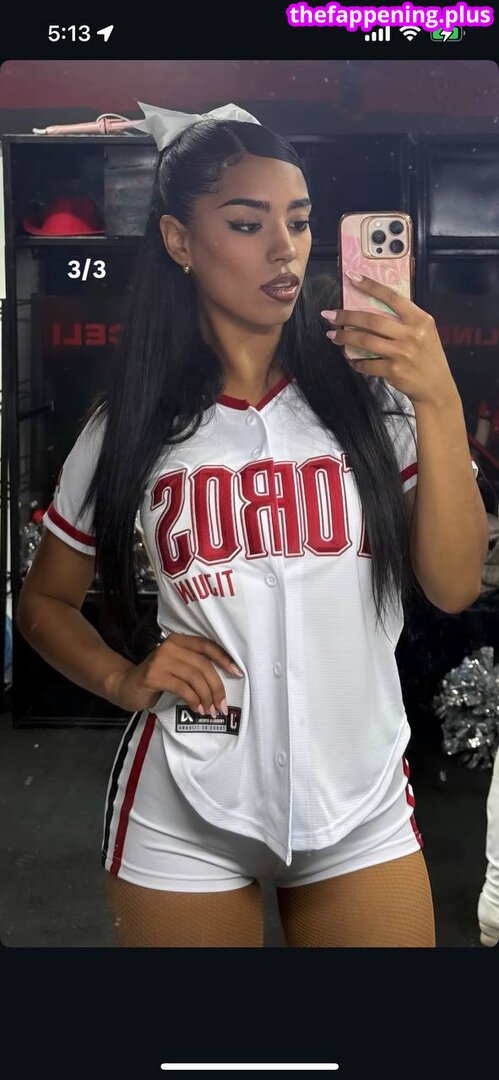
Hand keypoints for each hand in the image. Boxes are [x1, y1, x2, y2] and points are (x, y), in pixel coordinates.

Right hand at [111, 632, 242, 716]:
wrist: (126, 686)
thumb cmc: (157, 678)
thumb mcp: (177, 667)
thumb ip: (195, 666)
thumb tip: (225, 679)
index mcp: (179, 640)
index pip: (207, 645)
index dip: (224, 658)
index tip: (238, 673)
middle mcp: (170, 646)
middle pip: (203, 665)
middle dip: (216, 687)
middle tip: (222, 705)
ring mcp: (160, 660)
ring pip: (194, 678)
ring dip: (206, 697)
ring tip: (210, 711)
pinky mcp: (153, 675)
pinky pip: (182, 688)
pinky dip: (193, 700)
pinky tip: (197, 709)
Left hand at [321, 271, 458, 408]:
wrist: (437, 387)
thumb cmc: (428, 357)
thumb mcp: (424, 332)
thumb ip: (405, 320)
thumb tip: (374, 309)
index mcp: (420, 319)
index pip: (392, 297)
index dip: (371, 286)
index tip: (353, 278)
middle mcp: (411, 334)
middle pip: (372, 319)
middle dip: (347, 316)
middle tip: (329, 315)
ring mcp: (402, 353)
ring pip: (365, 340)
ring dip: (344, 337)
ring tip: (332, 336)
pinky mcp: (394, 371)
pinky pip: (367, 364)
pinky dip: (355, 361)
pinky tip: (350, 359)